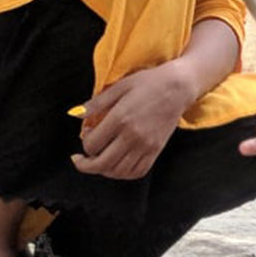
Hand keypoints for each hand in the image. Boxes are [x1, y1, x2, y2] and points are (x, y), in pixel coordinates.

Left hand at [71, 62, 192, 179]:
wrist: (179, 87)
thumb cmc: (150, 82)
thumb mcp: (120, 86)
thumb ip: (97, 103)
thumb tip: (76, 114)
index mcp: (120, 118)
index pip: (92, 144)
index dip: (83, 143)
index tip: (86, 135)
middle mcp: (132, 135)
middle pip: (101, 163)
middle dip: (85, 165)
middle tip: (80, 160)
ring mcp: (146, 145)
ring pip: (118, 171)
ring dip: (104, 170)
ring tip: (100, 161)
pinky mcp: (156, 149)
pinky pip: (138, 171)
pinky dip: (124, 174)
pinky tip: (118, 165)